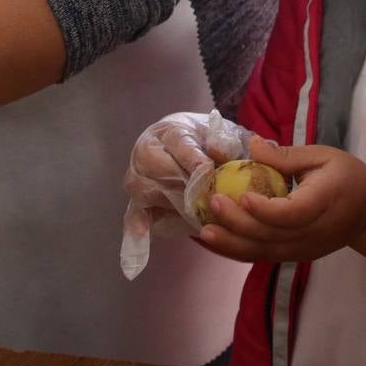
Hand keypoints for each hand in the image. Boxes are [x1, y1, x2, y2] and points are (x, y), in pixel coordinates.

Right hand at [119, 110, 250, 279]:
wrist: (193, 147)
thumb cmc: (213, 141)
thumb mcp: (226, 135)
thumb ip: (231, 142)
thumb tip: (225, 153)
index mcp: (172, 130)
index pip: (178, 143)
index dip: (192, 158)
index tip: (208, 170)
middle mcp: (149, 149)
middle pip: (155, 165)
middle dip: (180, 182)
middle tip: (203, 197)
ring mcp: (140, 174)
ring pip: (145, 188)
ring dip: (168, 201)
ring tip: (193, 213)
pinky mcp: (139, 198)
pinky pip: (134, 212)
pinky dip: (137, 223)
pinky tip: (143, 235)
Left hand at [196, 138, 365, 263]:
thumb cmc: (350, 177)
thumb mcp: (324, 156)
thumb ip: (287, 156)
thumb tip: (252, 145)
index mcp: (325, 201)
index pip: (292, 213)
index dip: (265, 210)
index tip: (242, 196)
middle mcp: (312, 232)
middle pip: (271, 236)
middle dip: (238, 223)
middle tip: (213, 203)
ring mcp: (303, 248)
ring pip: (263, 252)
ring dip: (231, 244)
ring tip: (203, 232)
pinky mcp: (294, 256)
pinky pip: (263, 257)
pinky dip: (237, 251)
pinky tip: (215, 241)